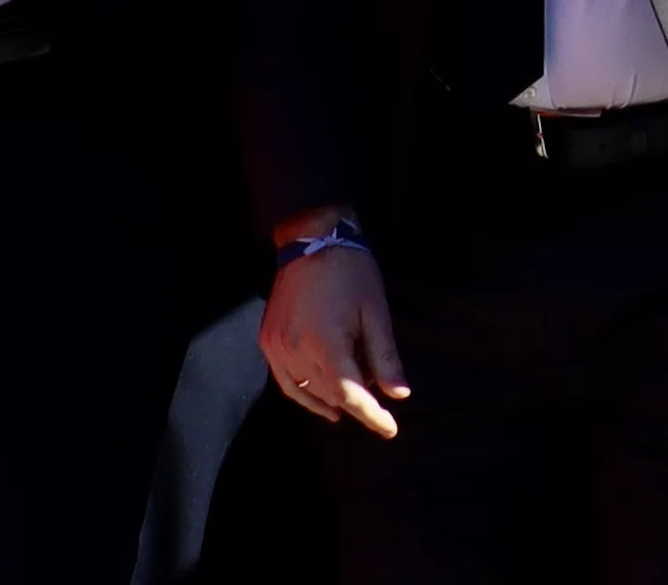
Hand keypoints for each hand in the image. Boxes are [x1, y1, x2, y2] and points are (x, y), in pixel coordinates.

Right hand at [262, 239, 408, 439]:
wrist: (312, 239)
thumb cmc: (350, 272)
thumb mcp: (376, 312)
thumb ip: (385, 357)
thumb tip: (399, 395)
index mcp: (325, 343)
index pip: (350, 395)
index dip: (372, 415)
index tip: (390, 429)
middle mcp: (295, 350)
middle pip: (329, 395)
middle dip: (357, 404)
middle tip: (379, 402)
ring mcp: (276, 347)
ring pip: (306, 392)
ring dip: (331, 400)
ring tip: (354, 402)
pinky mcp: (267, 341)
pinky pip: (286, 381)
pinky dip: (304, 394)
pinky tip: (322, 400)